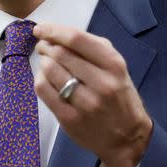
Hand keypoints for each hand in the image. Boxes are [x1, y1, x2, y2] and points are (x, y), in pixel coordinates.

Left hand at [33, 23, 152, 166]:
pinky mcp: (70, 119)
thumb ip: (92, 47)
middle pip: (60, 53)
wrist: (127, 137)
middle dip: (45, 46)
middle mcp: (101, 83)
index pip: (77, 39)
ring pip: (49, 70)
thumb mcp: (116, 66)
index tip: (40, 28)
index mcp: (114, 64)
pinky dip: (40, 79)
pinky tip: (46, 79)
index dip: (53, 30)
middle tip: (43, 47)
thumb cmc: (119, 95)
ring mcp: (85, 103)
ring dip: (43, 62)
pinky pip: (43, 90)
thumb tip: (57, 34)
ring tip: (47, 63)